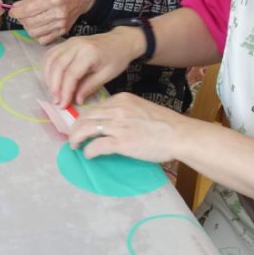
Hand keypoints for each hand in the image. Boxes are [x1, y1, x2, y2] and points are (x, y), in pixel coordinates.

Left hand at [8, 0, 98, 44]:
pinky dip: (37, 35)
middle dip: (21, 19)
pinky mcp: (64, 30)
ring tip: (29, 19)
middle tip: (21, 14)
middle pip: (30, 23)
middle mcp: (58, 12)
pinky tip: (38, 26)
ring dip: (27, 27)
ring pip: (35, 33)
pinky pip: (45, 40)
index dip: (15, 12)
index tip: (12, 11)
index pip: (27, 10)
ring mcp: (62, 23)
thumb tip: (17, 7)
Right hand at [42, 27, 145, 107]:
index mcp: (89, 53)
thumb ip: (90, 87)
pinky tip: (51, 79)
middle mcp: (76, 45)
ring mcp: (69, 42)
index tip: (63, 104)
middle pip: (57, 67)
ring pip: (50, 60)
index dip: (65, 91)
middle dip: (54, 86)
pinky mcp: (66, 42)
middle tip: (56, 101)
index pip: (71, 74)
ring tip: (53, 92)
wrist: (120, 41)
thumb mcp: (107, 75)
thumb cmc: (116, 58)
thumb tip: (76, 100)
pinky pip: (51, 54)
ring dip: (48, 78)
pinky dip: (47, 68)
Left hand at [68, 92, 188, 162]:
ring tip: (74, 145)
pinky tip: (88, 155)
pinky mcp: (120, 142)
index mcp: (121, 99)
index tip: (81, 125)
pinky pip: (96, 145)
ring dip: (76, 138)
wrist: (179, 134)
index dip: (85, 117)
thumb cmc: (165, 124)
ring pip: (85, 129)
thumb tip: (112, 121)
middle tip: (74, 137)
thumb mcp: (141, 108)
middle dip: (76, 128)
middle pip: (86, 117)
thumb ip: (125, 111)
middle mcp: (116, 109)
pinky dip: (89, 151)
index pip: (95, 107)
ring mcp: (118, 125)